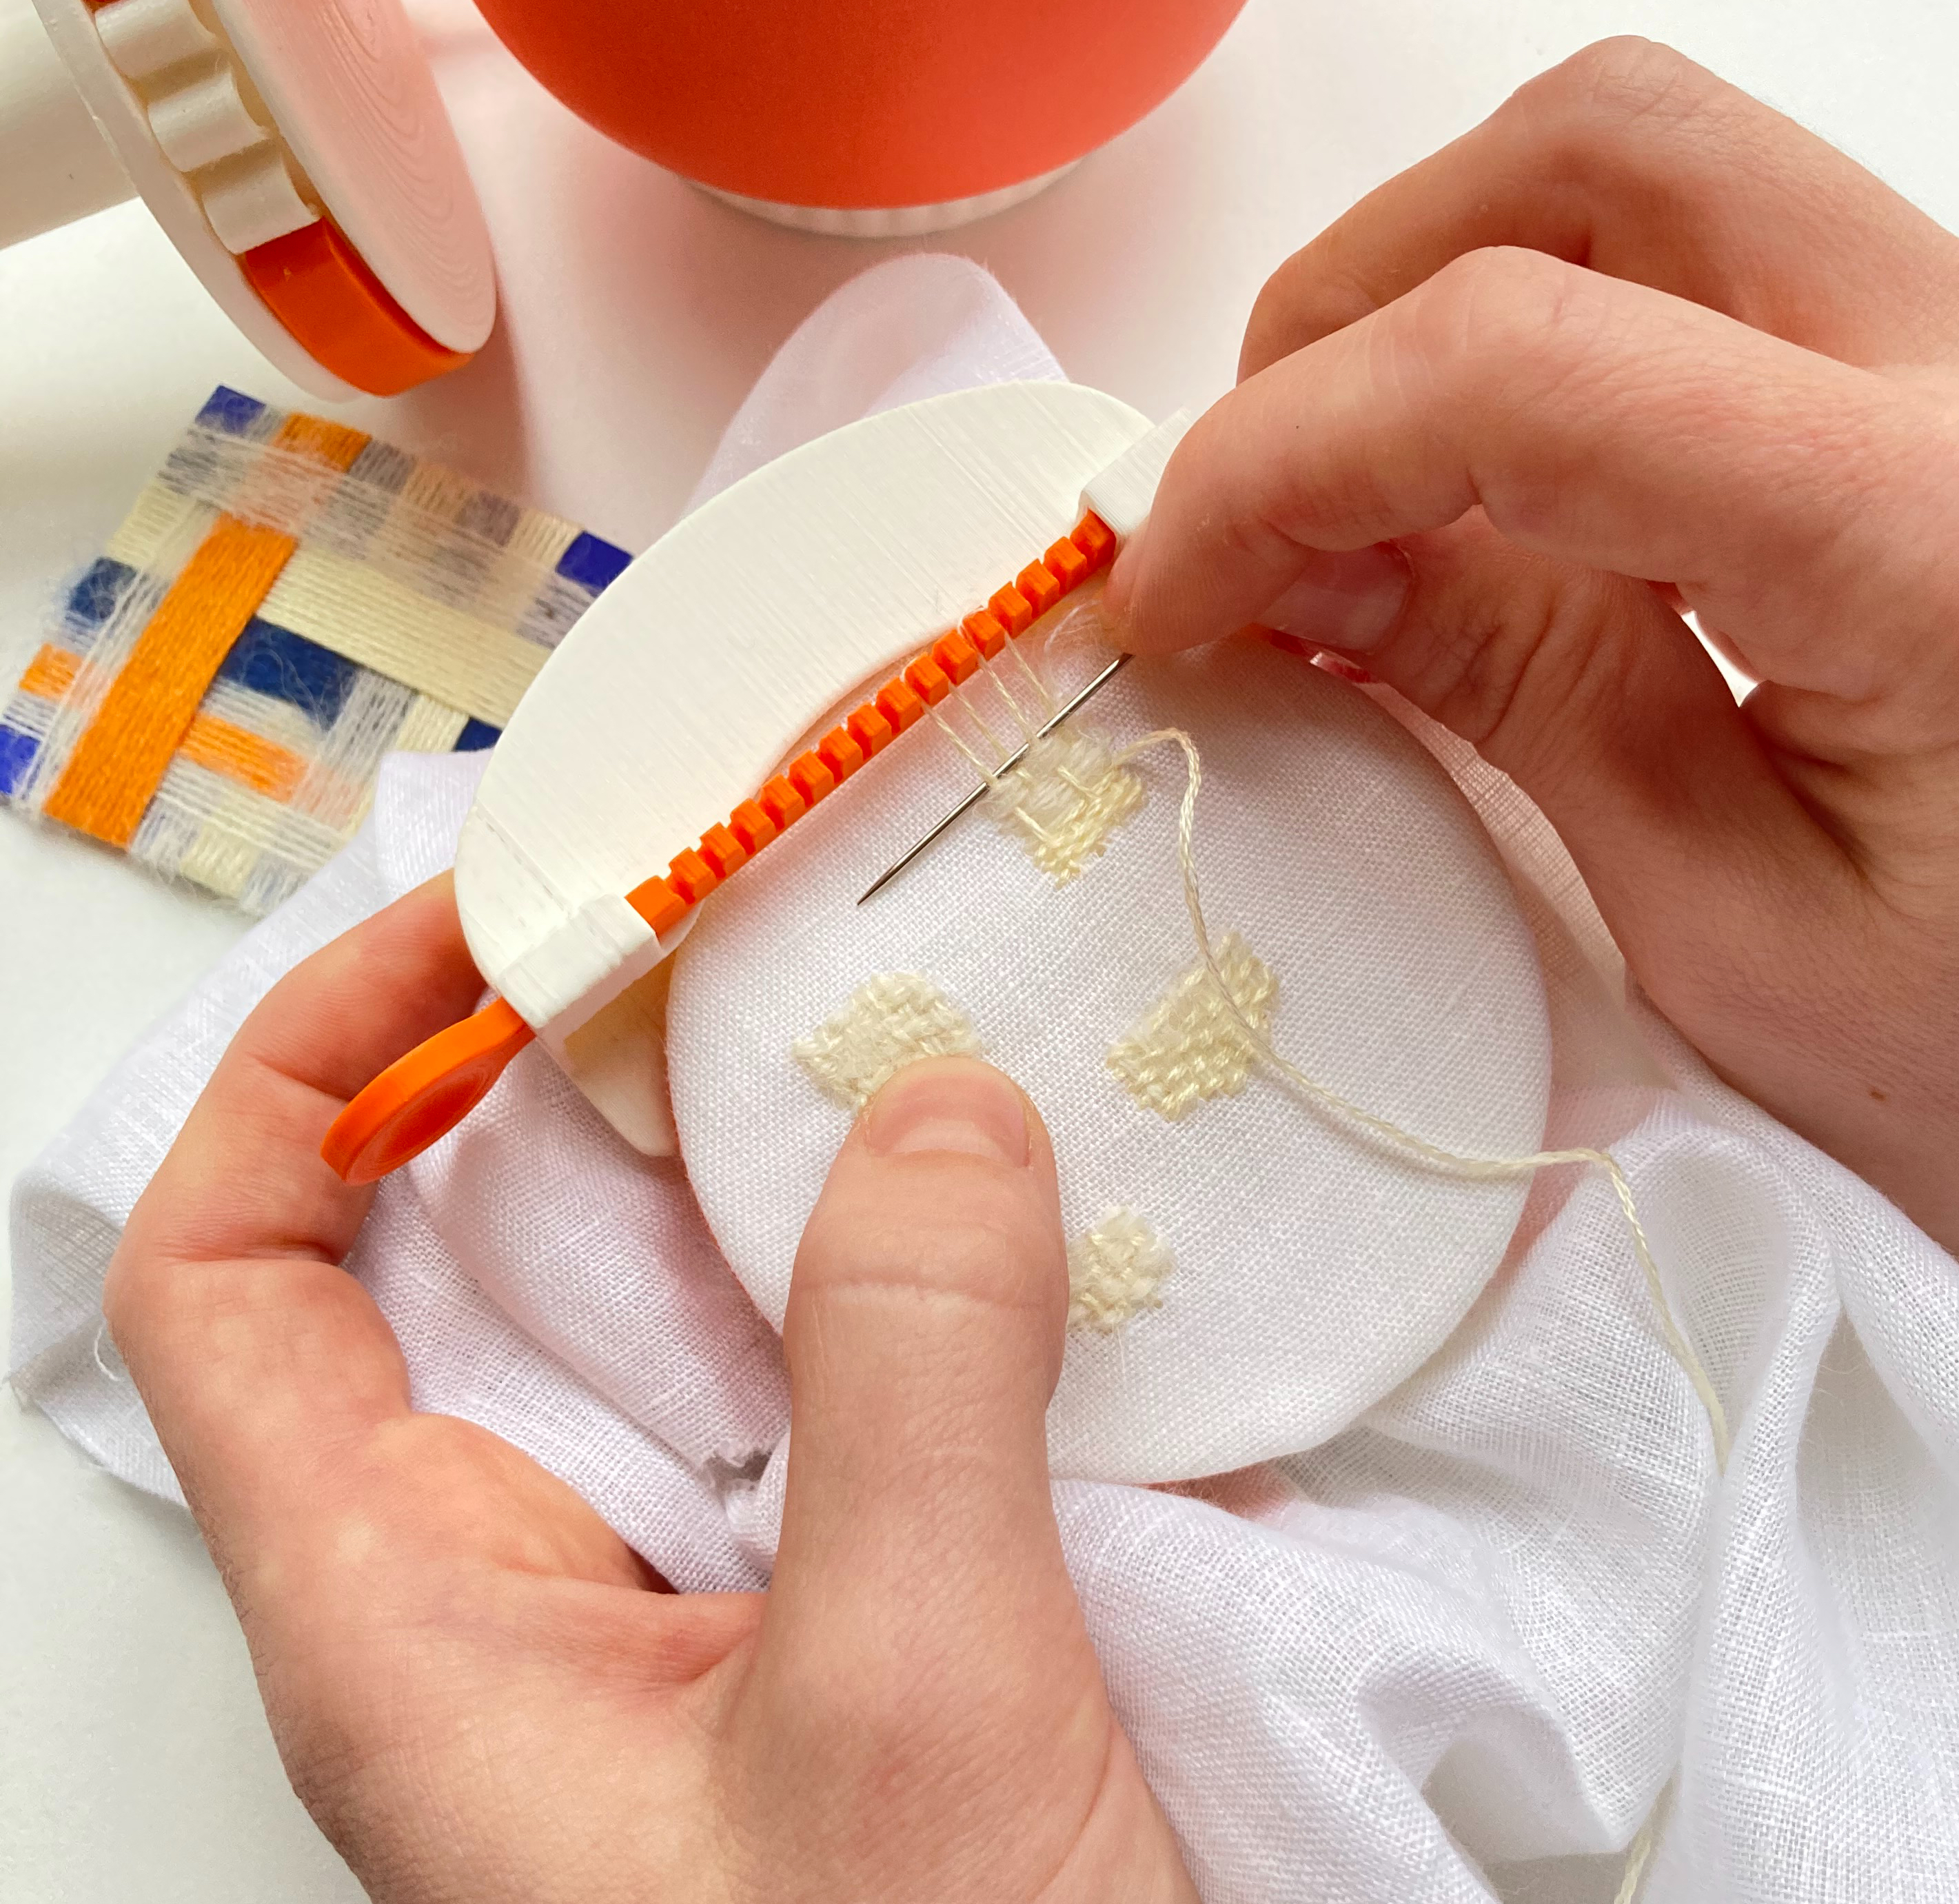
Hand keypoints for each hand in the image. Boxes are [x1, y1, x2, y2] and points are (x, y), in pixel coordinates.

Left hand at [104, 879, 1195, 1902]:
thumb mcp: (903, 1721)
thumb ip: (912, 1390)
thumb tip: (942, 1111)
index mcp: (417, 1623)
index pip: (237, 1280)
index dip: (308, 1068)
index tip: (479, 934)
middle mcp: (533, 1587)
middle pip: (487, 1250)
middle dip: (609, 1069)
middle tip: (754, 920)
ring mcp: (698, 1595)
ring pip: (693, 1306)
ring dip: (796, 1160)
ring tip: (913, 1021)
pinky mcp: (842, 1610)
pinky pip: (848, 1381)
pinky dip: (924, 1270)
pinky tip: (1038, 1209)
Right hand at [1107, 37, 1958, 1333]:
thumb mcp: (1744, 943)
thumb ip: (1521, 702)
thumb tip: (1295, 558)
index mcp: (1952, 544)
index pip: (1527, 363)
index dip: (1279, 458)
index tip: (1164, 594)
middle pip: (1604, 151)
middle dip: (1357, 301)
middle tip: (1257, 506)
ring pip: (1661, 170)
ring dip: (1448, 294)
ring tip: (1354, 499)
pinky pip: (1722, 267)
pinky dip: (1546, 345)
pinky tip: (1486, 511)